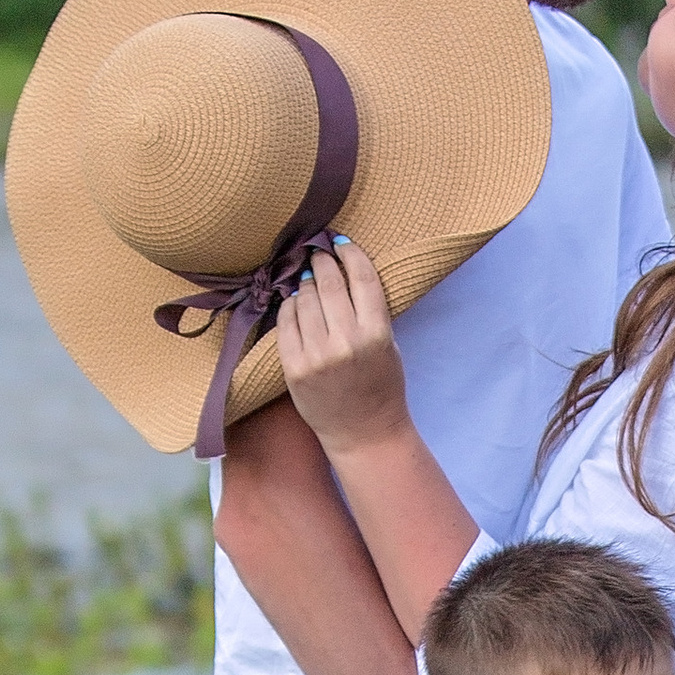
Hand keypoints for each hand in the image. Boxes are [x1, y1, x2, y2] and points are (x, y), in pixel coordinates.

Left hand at [276, 236, 412, 456]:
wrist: (364, 432)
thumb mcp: (388, 345)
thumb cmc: (381, 386)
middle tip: (318, 253)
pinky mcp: (295, 367)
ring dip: (305, 284)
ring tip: (308, 281)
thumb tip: (341, 272)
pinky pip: (286, 322)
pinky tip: (295, 303)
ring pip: (304, 299)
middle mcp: (346, 342)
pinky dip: (289, 306)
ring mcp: (317, 355)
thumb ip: (369, 312)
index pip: (362, 278)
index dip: (350, 254)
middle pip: (329, 283)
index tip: (341, 242)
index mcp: (376, 334)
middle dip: (322, 261)